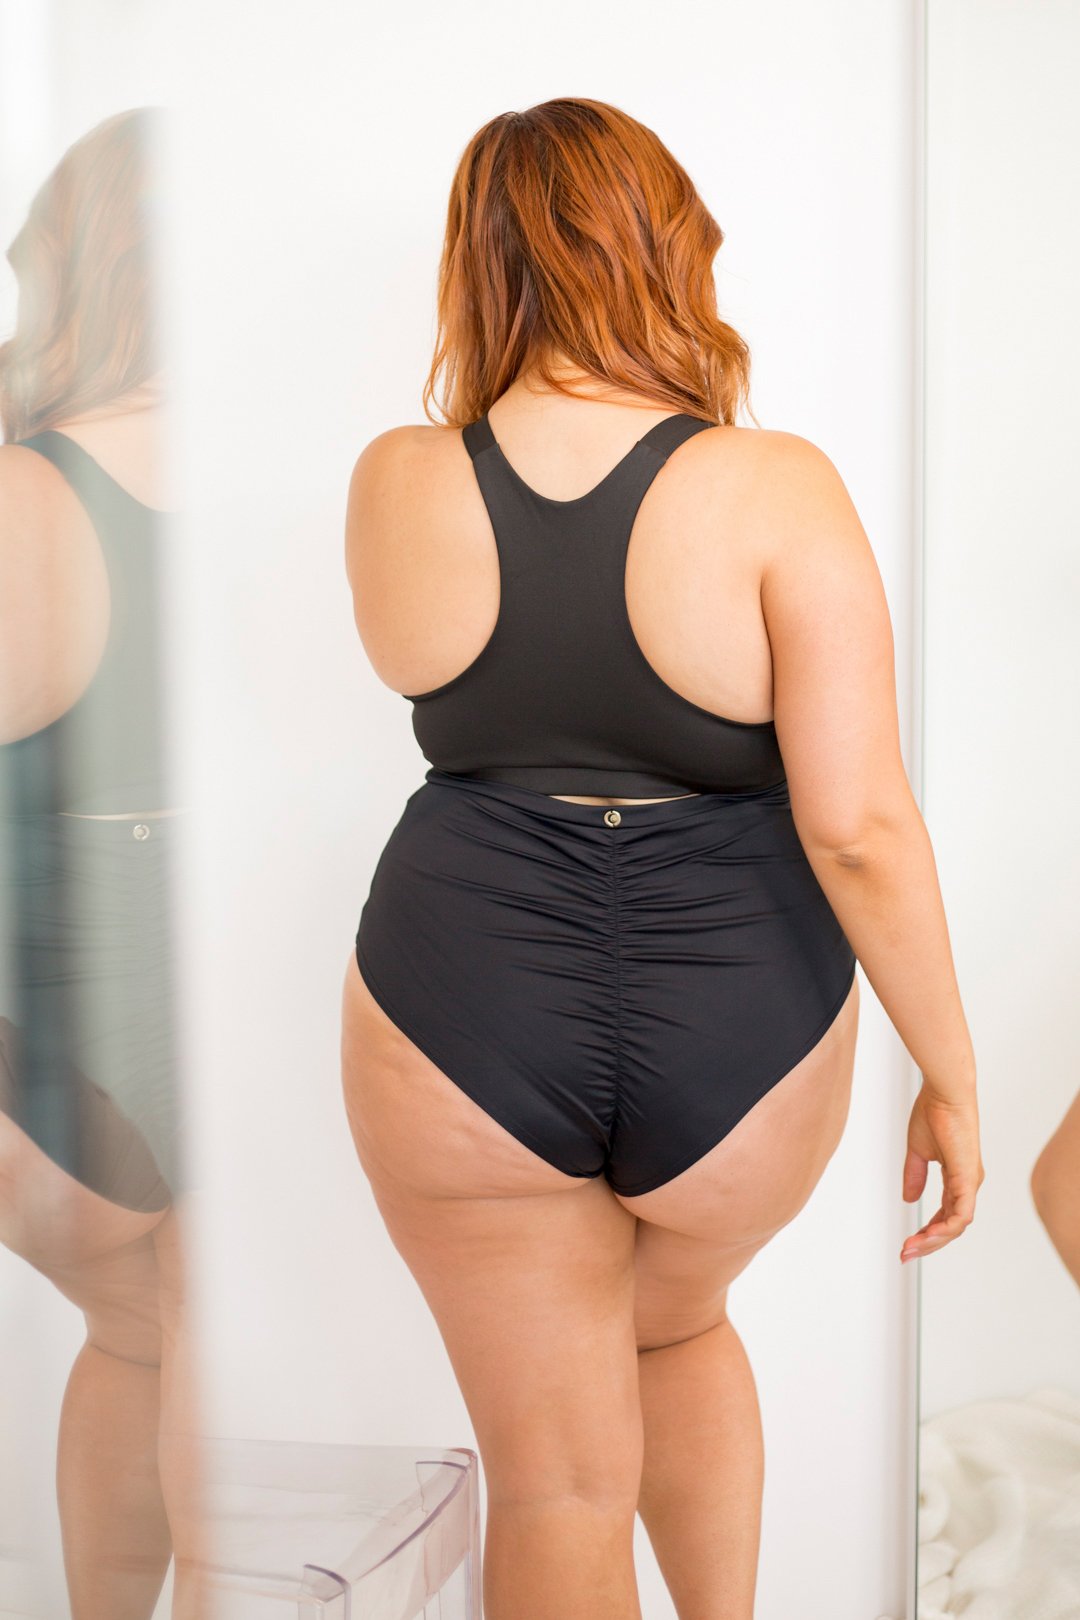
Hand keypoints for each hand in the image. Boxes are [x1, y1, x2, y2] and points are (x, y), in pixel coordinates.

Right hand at [900, 1081, 983, 1262]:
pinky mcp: (968, 1178)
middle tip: (905, 1254)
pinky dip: (945, 1228)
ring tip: (911, 1248)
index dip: (927, 1231)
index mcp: (957, 1177)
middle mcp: (967, 1184)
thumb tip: (909, 1199)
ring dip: (933, 1240)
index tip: (907, 1242)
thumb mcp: (918, 1151)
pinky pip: (961, 1214)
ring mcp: (970, 1182)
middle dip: (927, 1243)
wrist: (944, 1093)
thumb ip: (914, 1176)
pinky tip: (928, 1235)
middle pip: (951, 1226)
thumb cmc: (934, 1112)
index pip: (945, 1214)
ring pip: (956, 1225)